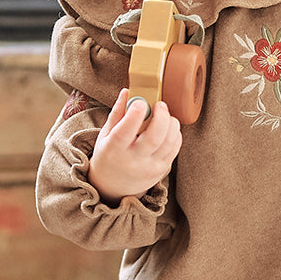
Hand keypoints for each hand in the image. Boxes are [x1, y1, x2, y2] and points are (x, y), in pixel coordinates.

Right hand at [88, 89, 181, 204]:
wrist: (112, 188)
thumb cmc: (108, 156)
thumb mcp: (105, 135)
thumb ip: (117, 113)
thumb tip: (128, 91)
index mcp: (114, 150)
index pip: (125, 132)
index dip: (135, 115)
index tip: (141, 102)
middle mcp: (133, 161)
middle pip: (154, 138)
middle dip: (161, 116)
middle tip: (160, 104)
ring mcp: (150, 168)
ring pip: (169, 143)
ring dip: (171, 124)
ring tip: (165, 115)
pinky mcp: (162, 170)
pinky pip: (175, 149)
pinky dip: (175, 134)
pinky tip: (168, 128)